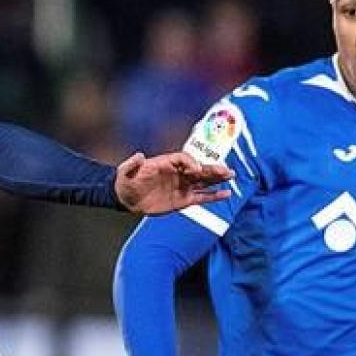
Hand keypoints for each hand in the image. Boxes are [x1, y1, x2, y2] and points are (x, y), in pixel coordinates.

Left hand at [114, 151, 232, 214]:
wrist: (127, 198)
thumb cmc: (126, 181)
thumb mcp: (125, 171)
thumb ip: (132, 164)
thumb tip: (139, 156)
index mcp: (166, 163)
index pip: (183, 159)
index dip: (191, 162)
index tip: (195, 170)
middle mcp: (177, 173)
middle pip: (198, 168)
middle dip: (212, 169)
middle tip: (225, 170)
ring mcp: (182, 186)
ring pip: (203, 181)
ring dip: (217, 179)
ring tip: (230, 176)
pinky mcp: (183, 200)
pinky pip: (201, 197)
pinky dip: (214, 196)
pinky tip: (226, 194)